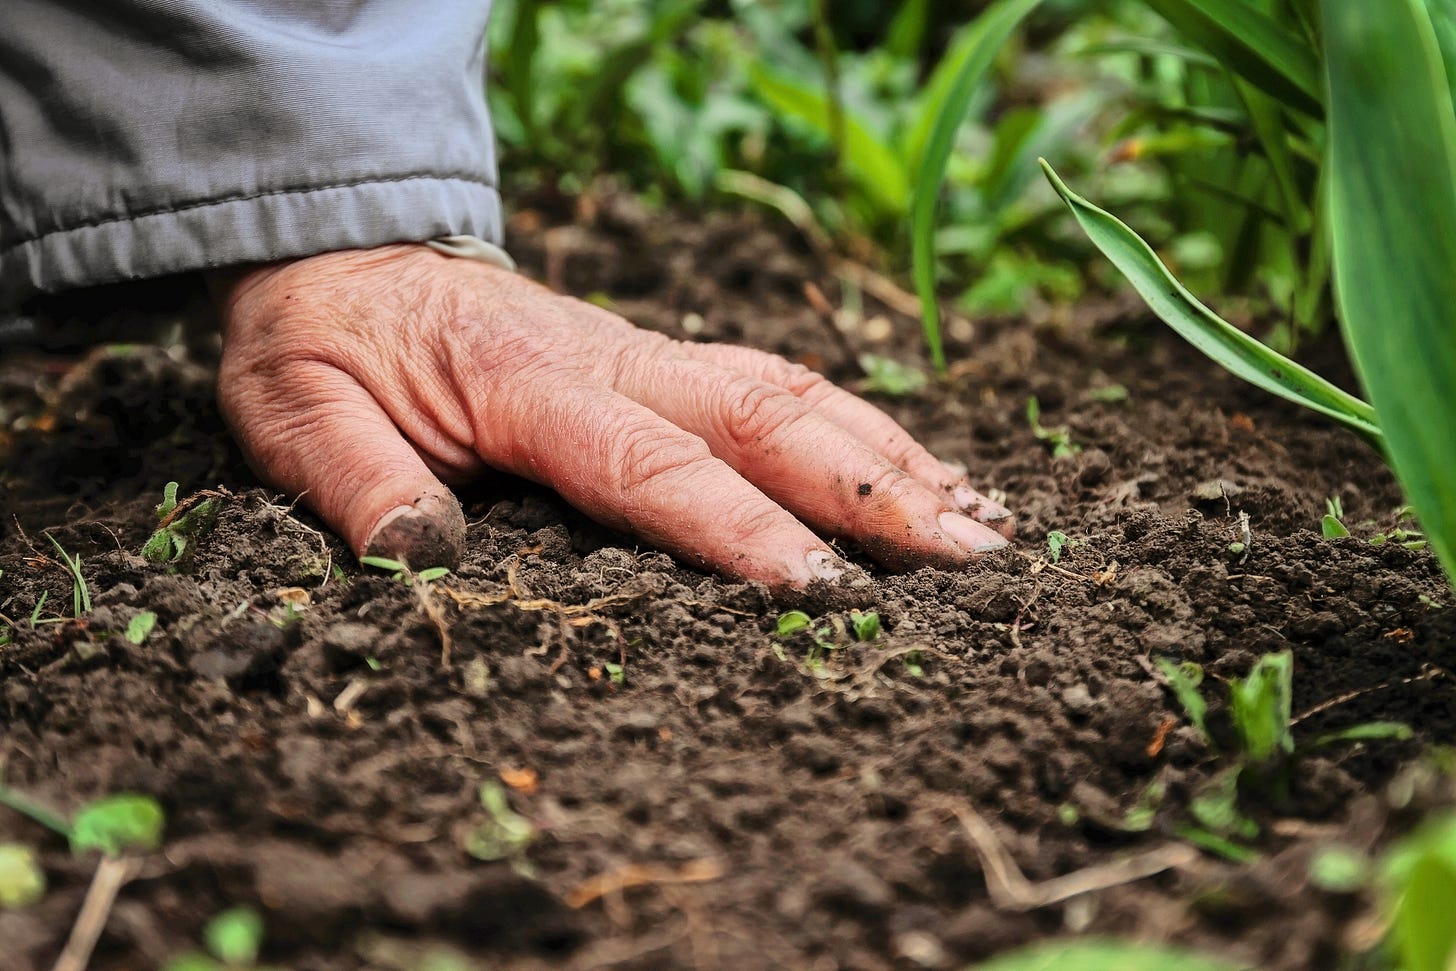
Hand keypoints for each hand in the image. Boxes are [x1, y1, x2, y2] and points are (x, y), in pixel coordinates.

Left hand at [212, 244, 1011, 588]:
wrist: (347, 255)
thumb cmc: (326, 345)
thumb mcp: (297, 414)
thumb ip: (357, 482)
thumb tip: (422, 558)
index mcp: (528, 383)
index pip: (652, 464)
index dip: (741, 530)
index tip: (826, 595)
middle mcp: (615, 359)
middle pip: (767, 415)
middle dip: (874, 489)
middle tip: (973, 560)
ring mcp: (649, 353)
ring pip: (794, 392)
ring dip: (892, 456)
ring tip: (984, 522)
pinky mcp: (664, 361)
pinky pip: (780, 386)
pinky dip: (862, 430)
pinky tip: (920, 473)